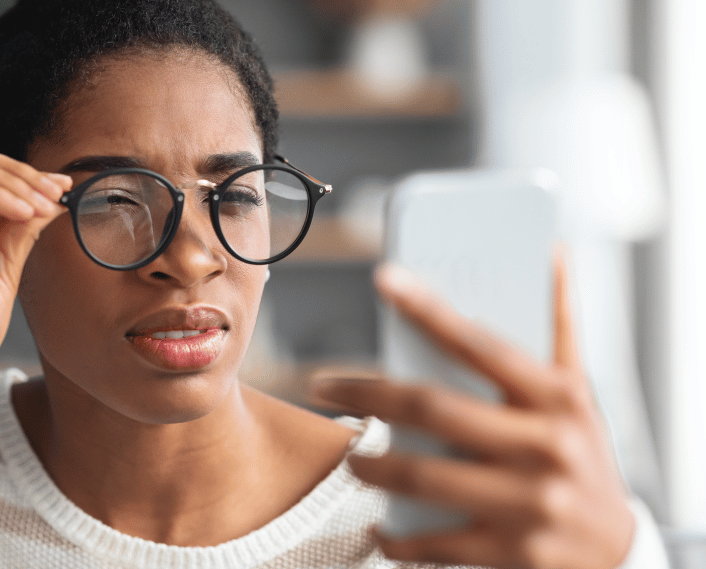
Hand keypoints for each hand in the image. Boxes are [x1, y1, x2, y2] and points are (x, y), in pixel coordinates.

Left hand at [313, 252, 634, 568]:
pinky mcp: (512, 553)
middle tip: (324, 386)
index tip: (384, 279)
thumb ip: (559, 327)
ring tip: (353, 460)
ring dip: (371, 467)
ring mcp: (529, 503)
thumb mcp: (580, 394)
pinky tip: (379, 527)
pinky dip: (396, 537)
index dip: (428, 308)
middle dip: (367, 394)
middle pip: (433, 408)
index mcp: (558, 398)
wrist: (619, 553)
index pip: (480, 343)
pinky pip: (433, 542)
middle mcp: (545, 446)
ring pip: (422, 478)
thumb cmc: (583, 458)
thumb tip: (550, 254)